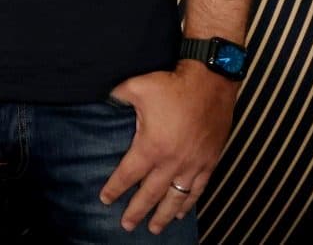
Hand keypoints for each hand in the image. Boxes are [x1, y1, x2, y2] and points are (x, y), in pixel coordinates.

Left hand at [100, 63, 238, 232]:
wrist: (210, 82)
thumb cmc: (171, 85)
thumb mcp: (135, 87)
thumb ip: (116, 97)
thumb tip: (102, 98)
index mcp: (151, 146)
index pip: (128, 174)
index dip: (115, 188)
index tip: (105, 199)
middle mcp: (172, 162)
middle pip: (151, 193)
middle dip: (137, 211)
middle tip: (126, 225)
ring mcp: (193, 164)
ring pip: (176, 198)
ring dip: (164, 215)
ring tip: (154, 229)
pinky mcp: (209, 161)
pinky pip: (198, 190)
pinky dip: (189, 204)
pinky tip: (181, 213)